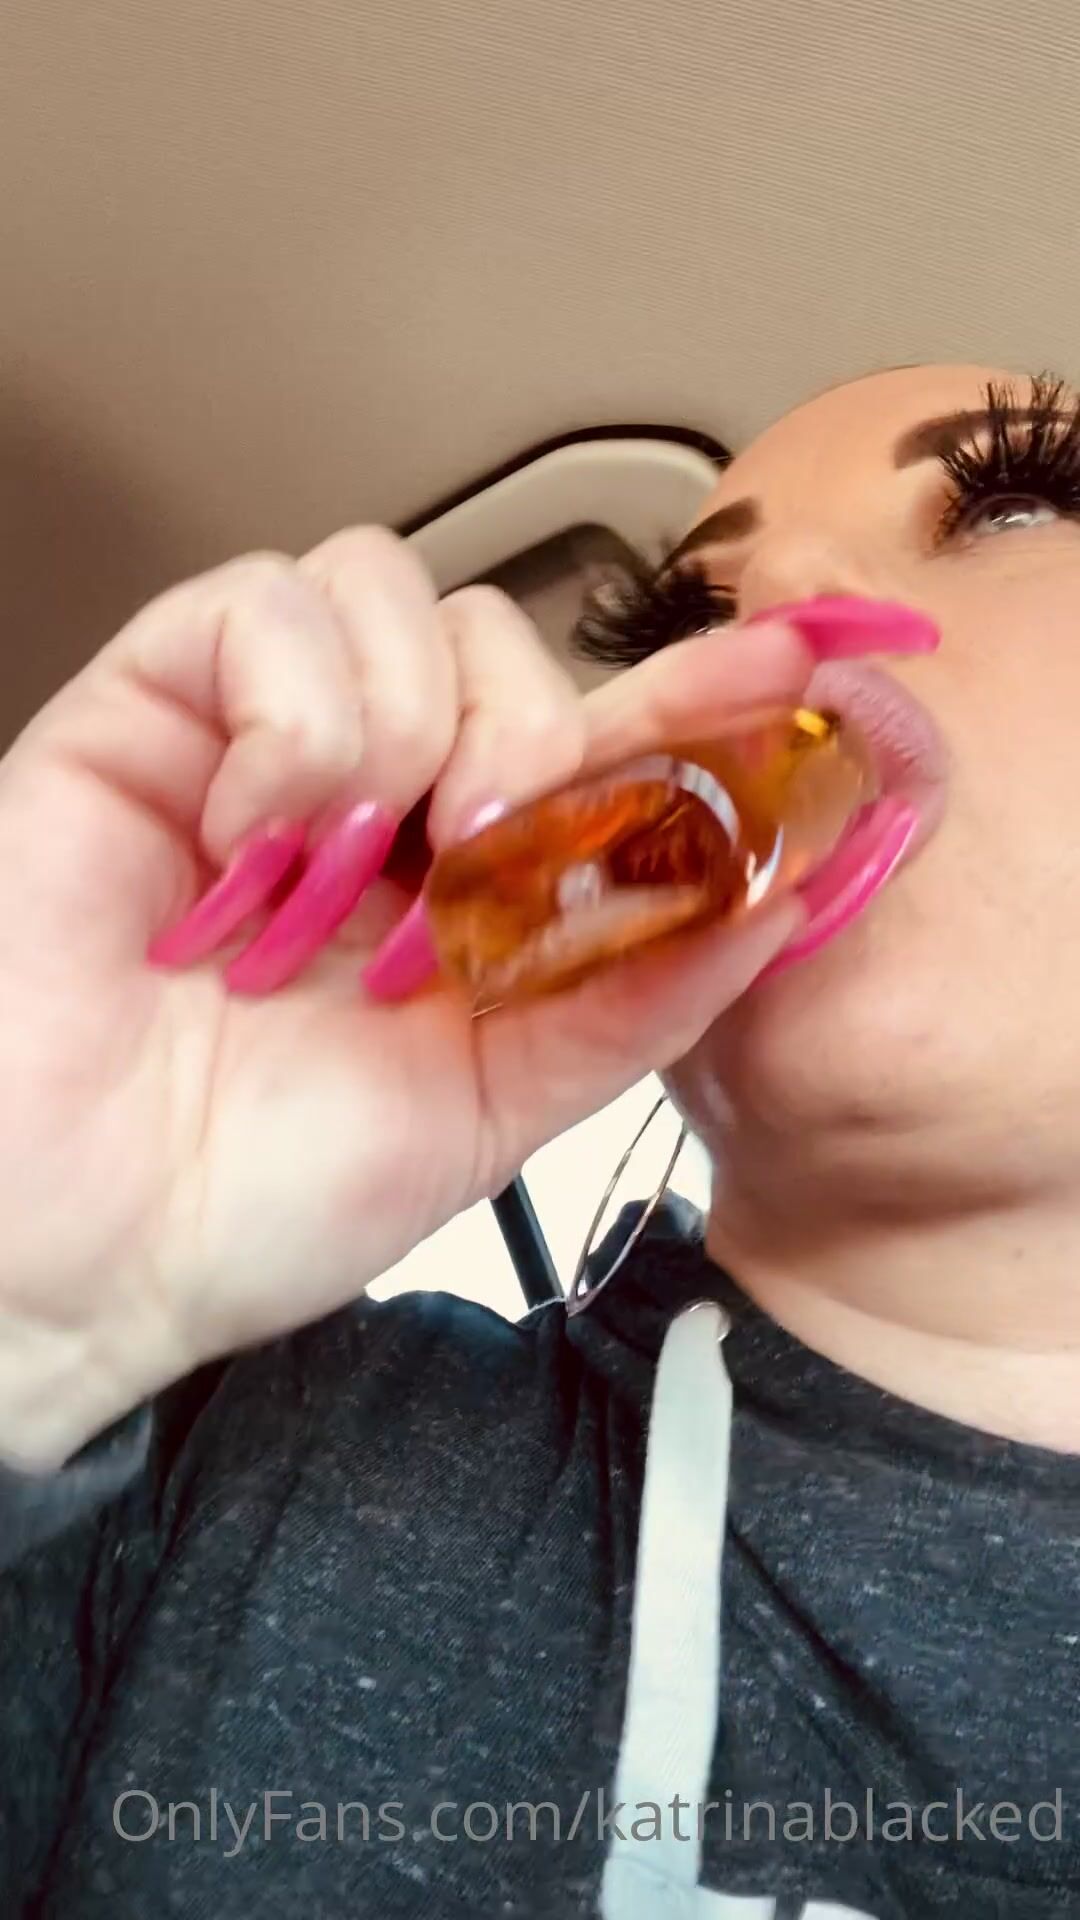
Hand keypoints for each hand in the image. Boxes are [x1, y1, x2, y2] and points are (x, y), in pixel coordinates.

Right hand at [0, 528, 815, 1468]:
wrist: (78, 1246)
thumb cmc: (256, 1193)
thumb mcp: (493, 1107)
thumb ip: (630, 995)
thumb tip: (774, 892)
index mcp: (462, 883)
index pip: (593, 737)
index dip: (687, 694)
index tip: (782, 672)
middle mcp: (371, 799)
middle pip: (501, 637)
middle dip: (527, 731)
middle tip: (487, 856)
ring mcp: (258, 743)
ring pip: (387, 591)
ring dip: (406, 723)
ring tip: (350, 871)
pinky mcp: (150, 711)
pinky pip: (260, 606)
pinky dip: (291, 714)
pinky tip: (259, 831)